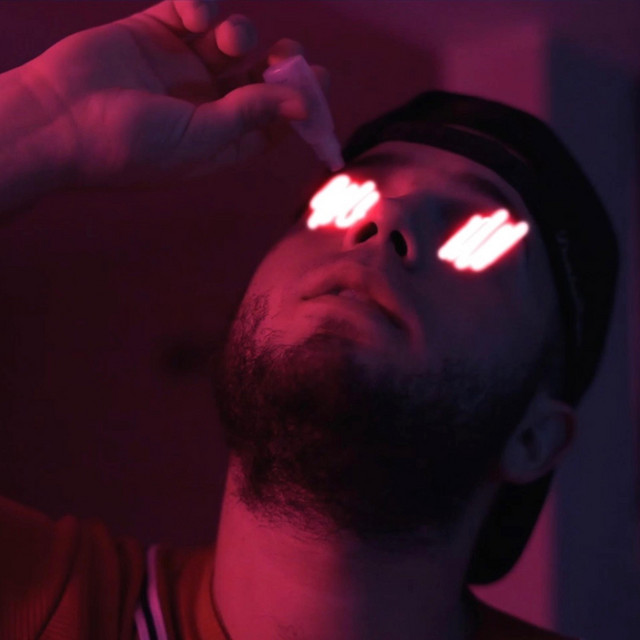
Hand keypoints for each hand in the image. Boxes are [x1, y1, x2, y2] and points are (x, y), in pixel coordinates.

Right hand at [19, 0, 328, 188]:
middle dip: (279, 65)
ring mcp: (179, 67)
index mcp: (220, 140)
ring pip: (229, 43)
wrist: (59, 121)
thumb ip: (252, 114)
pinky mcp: (153, 32)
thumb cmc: (132, 144)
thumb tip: (304, 103)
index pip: (270, 121)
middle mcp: (204, 105)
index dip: (297, 102)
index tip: (321, 80)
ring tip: (227, 39)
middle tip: (290, 54)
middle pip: (257, 80)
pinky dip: (200, 6)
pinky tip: (195, 14)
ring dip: (240, 35)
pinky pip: (190, 10)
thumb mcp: (202, 137)